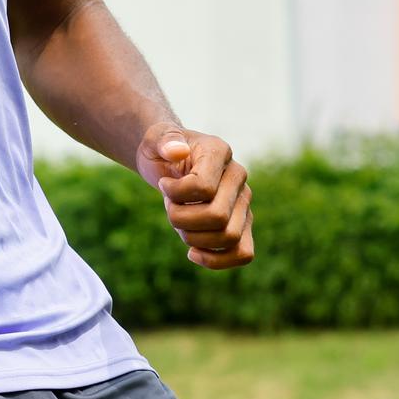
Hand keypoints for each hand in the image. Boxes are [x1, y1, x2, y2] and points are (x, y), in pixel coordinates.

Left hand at [136, 123, 254, 269]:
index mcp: (219, 152)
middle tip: (169, 207)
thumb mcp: (154, 138)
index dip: (176, 194)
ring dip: (193, 238)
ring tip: (178, 223)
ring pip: (229, 237)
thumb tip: (176, 151)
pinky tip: (192, 253)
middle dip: (182, 219)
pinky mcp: (242, 223)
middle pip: (218, 217)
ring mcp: (243, 201)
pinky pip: (243, 252)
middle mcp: (238, 176)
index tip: (163, 184)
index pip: (203, 187)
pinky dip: (217, 260)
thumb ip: (164, 140)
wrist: (168, 161)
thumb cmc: (160, 149)